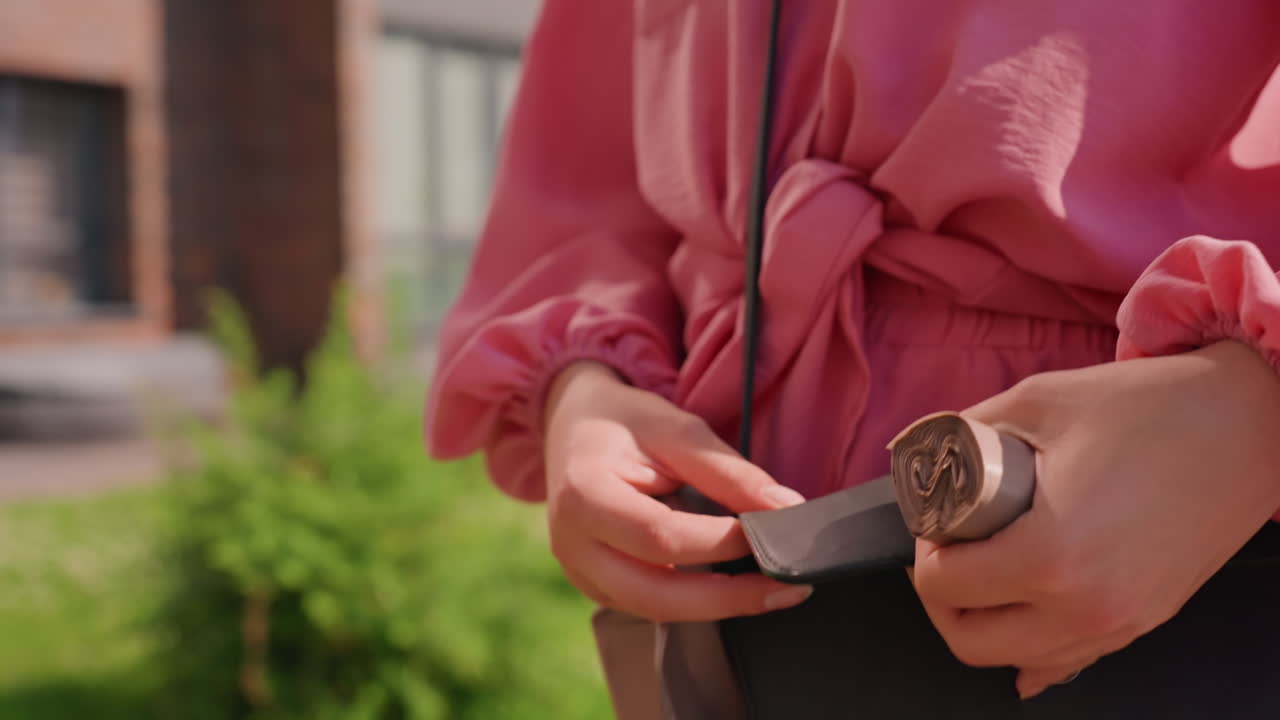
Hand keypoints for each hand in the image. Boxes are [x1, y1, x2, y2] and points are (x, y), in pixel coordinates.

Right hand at [542, 361, 812, 622]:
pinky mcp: (595, 586)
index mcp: (583, 496)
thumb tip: (786, 509)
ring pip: (654, 611)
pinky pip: (649, 606)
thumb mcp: (676, 428)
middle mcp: (571, 545)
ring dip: (717, 607)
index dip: (721, 542)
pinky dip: (696, 602)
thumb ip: (728, 471)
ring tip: (772, 591)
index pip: (660, 536)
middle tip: (788, 589)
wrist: (573, 425)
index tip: (772, 533)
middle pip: (655, 594)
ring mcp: (579, 572)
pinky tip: (734, 588)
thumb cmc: (624, 421)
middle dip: (728, 598)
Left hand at [910, 341, 1279, 698]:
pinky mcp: (1143, 622)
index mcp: (1051, 555)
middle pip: (970, 640)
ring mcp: (1119, 622)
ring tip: (983, 569)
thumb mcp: (1038, 402)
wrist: (1249, 423)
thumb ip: (965, 431)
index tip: (933, 525)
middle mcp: (1085, 606)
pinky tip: (1021, 614)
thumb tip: (915, 451)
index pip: (943, 586)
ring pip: (1018, 659)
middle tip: (945, 553)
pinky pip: (1069, 658)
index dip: (923, 553)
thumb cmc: (1151, 408)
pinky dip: (1034, 644)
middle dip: (941, 599)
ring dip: (984, 622)